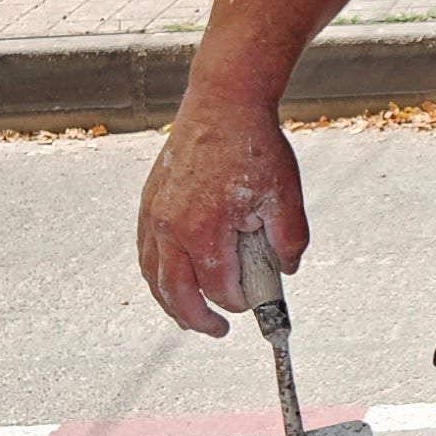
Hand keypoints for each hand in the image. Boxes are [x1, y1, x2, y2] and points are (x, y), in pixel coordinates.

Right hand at [137, 101, 307, 337]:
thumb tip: (287, 270)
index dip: (238, 302)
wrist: (223, 104)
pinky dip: (156, 274)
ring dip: (170, 303)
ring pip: (154, 275)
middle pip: (176, 292)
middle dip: (197, 319)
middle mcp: (171, 227)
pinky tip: (170, 280)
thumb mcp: (285, 198)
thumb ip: (289, 241)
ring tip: (189, 317)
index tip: (253, 304)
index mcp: (205, 229)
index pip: (218, 287)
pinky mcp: (150, 202)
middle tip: (218, 331)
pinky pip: (146, 251)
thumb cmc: (254, 148)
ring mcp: (155, 215)